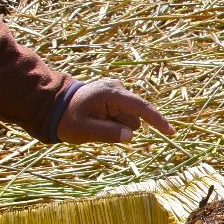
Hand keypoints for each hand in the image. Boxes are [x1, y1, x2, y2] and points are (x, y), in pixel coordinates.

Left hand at [55, 78, 174, 143]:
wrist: (52, 105)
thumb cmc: (66, 119)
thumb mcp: (84, 130)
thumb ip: (108, 133)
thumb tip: (131, 135)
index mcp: (111, 93)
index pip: (141, 108)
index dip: (157, 120)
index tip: (172, 132)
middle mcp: (117, 88)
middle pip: (135, 116)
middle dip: (122, 126)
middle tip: (97, 126)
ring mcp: (116, 91)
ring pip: (130, 117)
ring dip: (117, 124)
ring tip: (95, 122)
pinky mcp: (114, 96)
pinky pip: (123, 114)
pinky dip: (114, 121)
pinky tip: (98, 119)